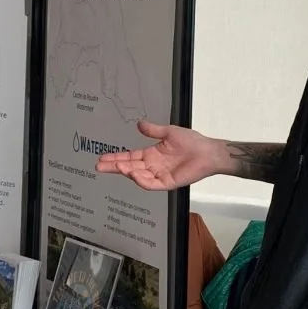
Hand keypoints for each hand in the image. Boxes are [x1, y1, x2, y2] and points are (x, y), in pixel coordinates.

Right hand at [94, 120, 227, 191]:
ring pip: (138, 176)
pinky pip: (152, 184)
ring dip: (127, 172)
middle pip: (129, 168)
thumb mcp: (169, 132)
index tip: (102, 157)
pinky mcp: (168, 183)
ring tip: (117, 167)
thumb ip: (153, 130)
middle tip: (99, 166)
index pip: (129, 157)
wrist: (208, 152)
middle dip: (114, 167)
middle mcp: (153, 166)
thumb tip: (138, 124)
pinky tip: (134, 174)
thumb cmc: (192, 142)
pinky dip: (142, 180)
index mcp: (151, 155)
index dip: (116, 158)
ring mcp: (159, 176)